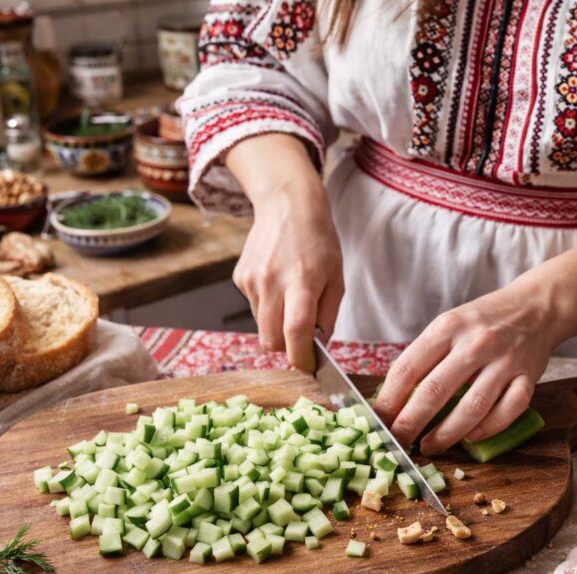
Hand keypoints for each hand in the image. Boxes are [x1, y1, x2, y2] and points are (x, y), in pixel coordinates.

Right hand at [228, 135, 343, 370]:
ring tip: (291, 297)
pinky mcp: (239, 277)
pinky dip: (267, 307)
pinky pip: (253, 308)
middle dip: (286, 348)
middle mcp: (272, 281)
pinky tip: (277, 282)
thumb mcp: (337, 278)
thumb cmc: (319, 242)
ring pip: (261, 326)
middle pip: (271, 339)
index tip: (307, 366)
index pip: (295, 330)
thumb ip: (328, 315)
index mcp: (302, 281)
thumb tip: (317, 347)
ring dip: (276, 325)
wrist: (287, 205)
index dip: (300, 357)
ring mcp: (251, 279)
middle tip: (302, 340)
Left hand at [374, 283, 557, 453]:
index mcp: (448, 326)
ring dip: (446, 434)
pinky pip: (508, 411)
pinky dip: (487, 429)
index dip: (389, 400)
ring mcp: (505, 361)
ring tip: (428, 447)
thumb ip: (425, 356)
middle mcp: (476, 343)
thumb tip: (392, 399)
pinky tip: (470, 438)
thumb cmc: (483, 321)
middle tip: (398, 442)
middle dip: (410, 423)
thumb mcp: (449, 324)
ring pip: (472, 407)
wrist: (536, 307)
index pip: (409, 368)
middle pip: (435, 391)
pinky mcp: (529, 378)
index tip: (378, 421)